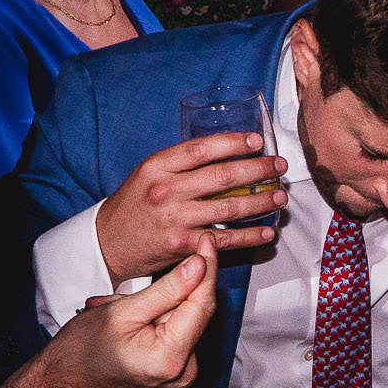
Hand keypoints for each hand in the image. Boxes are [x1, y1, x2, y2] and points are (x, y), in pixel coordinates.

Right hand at [0, 244, 220, 387]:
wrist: (62, 383)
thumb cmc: (81, 351)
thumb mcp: (122, 311)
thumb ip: (167, 289)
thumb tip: (200, 266)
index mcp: (172, 357)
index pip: (202, 302)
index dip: (206, 267)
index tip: (206, 240)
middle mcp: (183, 369)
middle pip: (194, 310)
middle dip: (168, 290)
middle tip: (131, 290)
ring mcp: (180, 371)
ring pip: (181, 316)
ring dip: (155, 303)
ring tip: (117, 310)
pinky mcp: (174, 366)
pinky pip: (173, 328)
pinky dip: (153, 315)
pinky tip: (126, 320)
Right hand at [95, 132, 287, 280]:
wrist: (107, 243)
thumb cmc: (134, 205)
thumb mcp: (148, 174)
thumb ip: (181, 164)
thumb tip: (227, 151)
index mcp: (156, 166)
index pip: (200, 149)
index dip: (232, 142)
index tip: (257, 141)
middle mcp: (165, 191)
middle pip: (222, 176)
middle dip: (258, 170)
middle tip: (279, 166)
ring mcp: (174, 220)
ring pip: (229, 208)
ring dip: (261, 202)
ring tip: (280, 196)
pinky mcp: (182, 246)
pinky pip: (224, 240)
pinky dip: (250, 236)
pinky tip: (267, 232)